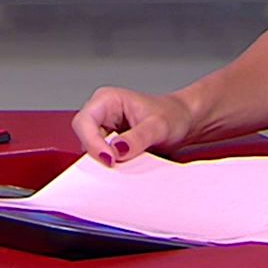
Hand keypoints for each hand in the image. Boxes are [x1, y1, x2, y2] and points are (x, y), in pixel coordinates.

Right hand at [70, 86, 195, 165]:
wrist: (184, 122)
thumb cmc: (172, 115)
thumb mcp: (158, 126)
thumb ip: (137, 138)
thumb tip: (116, 150)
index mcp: (107, 99)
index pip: (84, 122)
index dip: (92, 142)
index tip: (110, 160)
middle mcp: (101, 113)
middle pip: (84, 137)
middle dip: (97, 154)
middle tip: (117, 167)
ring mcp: (104, 130)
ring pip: (91, 151)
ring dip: (104, 162)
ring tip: (127, 165)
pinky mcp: (109, 145)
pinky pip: (102, 159)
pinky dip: (111, 166)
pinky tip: (126, 168)